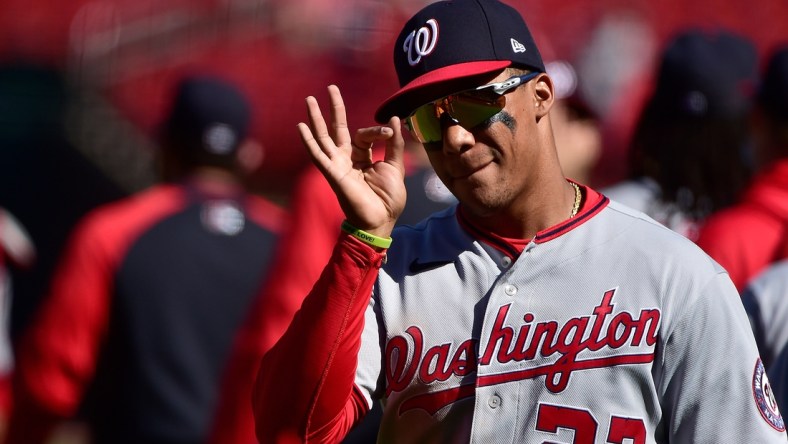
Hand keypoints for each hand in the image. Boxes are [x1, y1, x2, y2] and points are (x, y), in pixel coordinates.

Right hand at [297, 85, 405, 237]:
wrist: (381, 220)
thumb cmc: (388, 199)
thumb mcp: (396, 166)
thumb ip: (394, 143)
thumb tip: (392, 118)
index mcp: (362, 158)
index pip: (364, 135)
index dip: (376, 130)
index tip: (388, 132)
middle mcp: (347, 159)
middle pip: (337, 129)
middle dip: (334, 109)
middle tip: (331, 88)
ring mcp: (337, 166)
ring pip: (324, 137)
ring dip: (316, 118)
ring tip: (309, 99)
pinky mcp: (332, 174)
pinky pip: (317, 155)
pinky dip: (308, 141)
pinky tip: (301, 126)